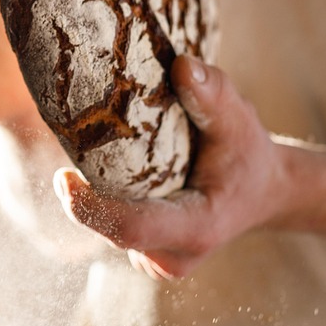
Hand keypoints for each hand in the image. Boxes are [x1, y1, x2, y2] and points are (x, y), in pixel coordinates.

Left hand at [53, 55, 289, 279]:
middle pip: (111, 227)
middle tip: (73, 143)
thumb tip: (182, 65)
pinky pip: (111, 228)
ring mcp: (158, 261)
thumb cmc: (249, 155)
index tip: (62, 177)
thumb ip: (213, 95)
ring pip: (107, 228)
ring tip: (99, 153)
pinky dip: (103, 200)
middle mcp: (174, 256)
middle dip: (85, 193)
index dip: (91, 209)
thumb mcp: (240, 120)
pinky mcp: (145, 254)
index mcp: (198, 228)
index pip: (132, 228)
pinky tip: (112, 172)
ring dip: (95, 194)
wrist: (262, 191)